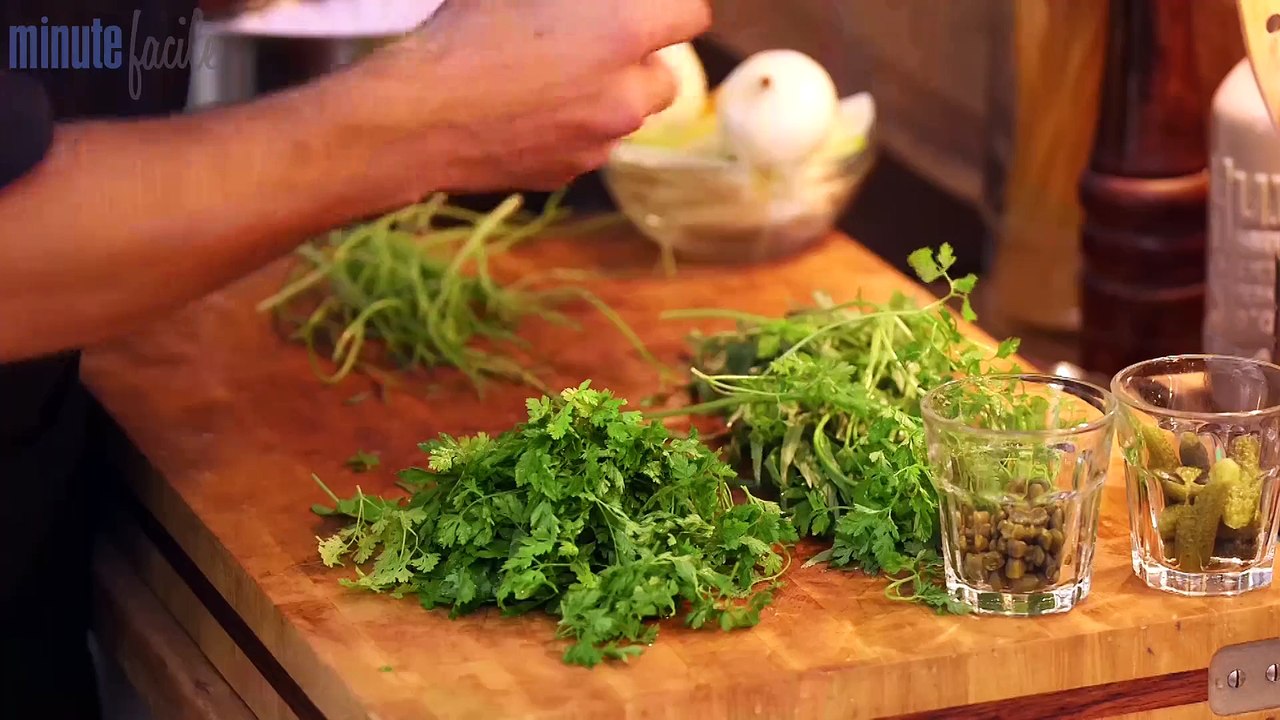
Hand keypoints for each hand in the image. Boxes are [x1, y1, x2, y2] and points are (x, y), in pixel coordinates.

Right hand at [327, 0, 710, 196]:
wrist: (414, 117)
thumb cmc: (462, 33)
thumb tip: (596, 6)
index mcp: (625, 32)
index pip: (692, 15)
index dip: (670, 7)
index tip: (647, 7)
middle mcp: (626, 94)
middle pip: (666, 76)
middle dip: (638, 61)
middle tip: (593, 45)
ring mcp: (600, 142)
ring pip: (627, 115)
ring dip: (607, 97)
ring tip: (553, 79)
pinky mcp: (570, 172)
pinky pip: (589, 146)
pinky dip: (573, 130)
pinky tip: (527, 112)